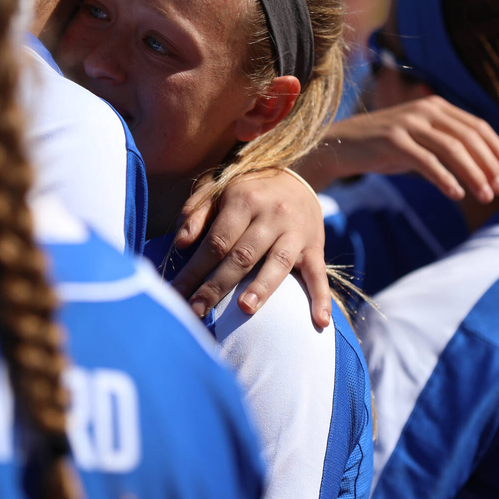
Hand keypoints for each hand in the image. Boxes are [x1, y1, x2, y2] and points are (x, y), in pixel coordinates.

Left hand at [170, 170, 331, 328]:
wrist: (296, 177)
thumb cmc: (246, 189)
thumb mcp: (218, 188)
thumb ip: (196, 213)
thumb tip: (180, 244)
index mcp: (244, 200)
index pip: (217, 241)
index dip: (195, 269)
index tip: (177, 295)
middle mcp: (272, 215)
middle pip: (242, 255)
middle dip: (216, 286)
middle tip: (196, 311)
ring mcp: (296, 232)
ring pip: (278, 263)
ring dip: (262, 288)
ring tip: (244, 309)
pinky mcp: (316, 246)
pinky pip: (319, 274)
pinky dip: (321, 298)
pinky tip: (319, 321)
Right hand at [294, 96, 498, 199]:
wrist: (339, 146)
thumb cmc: (382, 147)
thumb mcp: (418, 140)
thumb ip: (445, 145)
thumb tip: (484, 169)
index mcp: (435, 106)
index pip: (477, 126)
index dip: (497, 149)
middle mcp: (424, 110)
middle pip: (468, 137)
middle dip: (488, 165)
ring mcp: (407, 123)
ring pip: (452, 149)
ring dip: (473, 175)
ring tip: (484, 195)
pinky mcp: (392, 141)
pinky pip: (426, 161)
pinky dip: (445, 179)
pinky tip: (457, 194)